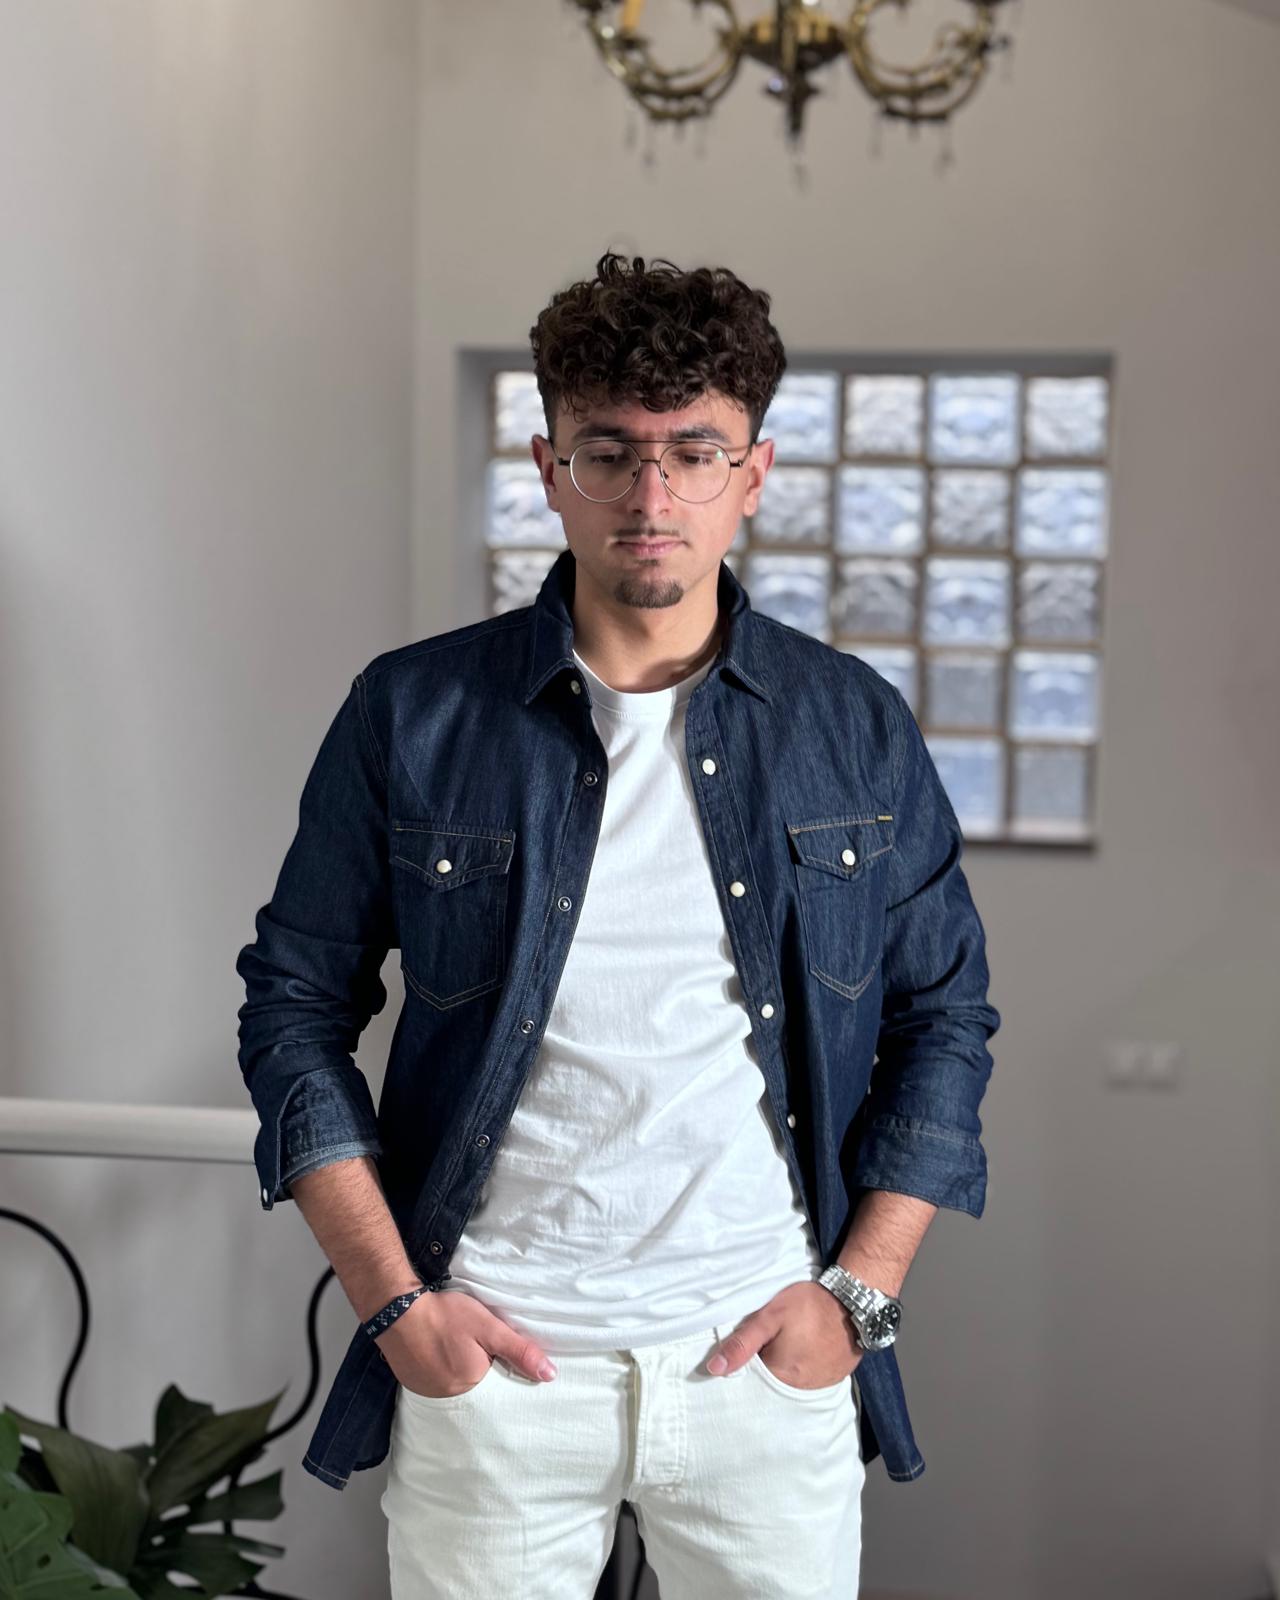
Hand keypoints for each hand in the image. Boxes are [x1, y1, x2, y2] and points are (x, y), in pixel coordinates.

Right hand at [377, 1289, 557, 1397]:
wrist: (397, 1310)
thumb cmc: (446, 1315)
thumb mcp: (489, 1327)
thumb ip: (519, 1351)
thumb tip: (550, 1375)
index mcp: (473, 1385)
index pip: (498, 1385)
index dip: (498, 1365)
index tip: (492, 1349)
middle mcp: (450, 1397)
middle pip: (476, 1385)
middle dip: (478, 1367)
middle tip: (469, 1343)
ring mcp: (428, 1392)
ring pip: (454, 1384)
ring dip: (457, 1369)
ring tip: (453, 1346)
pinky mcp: (412, 1384)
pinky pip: (434, 1383)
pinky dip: (439, 1370)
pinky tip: (437, 1351)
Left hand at [705, 1281, 862, 1387]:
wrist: (854, 1301)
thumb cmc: (810, 1305)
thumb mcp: (770, 1316)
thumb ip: (742, 1342)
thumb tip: (715, 1369)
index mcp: (779, 1376)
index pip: (750, 1380)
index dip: (744, 1364)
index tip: (747, 1348)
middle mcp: (798, 1389)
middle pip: (770, 1383)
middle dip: (764, 1365)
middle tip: (770, 1341)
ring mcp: (818, 1386)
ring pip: (789, 1382)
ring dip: (784, 1367)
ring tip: (788, 1343)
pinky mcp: (832, 1379)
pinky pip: (809, 1379)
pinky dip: (802, 1367)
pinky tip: (804, 1349)